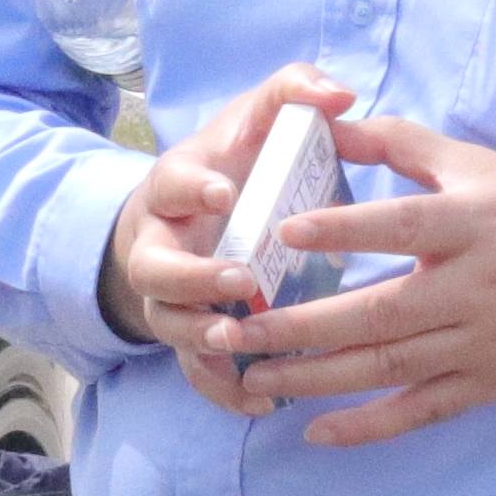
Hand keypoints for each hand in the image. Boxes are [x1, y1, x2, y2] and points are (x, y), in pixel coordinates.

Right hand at [99, 66, 349, 419]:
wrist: (195, 215)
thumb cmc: (236, 163)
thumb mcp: (257, 119)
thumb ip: (294, 93)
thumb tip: (340, 95)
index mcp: (177, 190)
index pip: (170, 186)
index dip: (190, 190)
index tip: (223, 195)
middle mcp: (163, 247)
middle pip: (156, 271)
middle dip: (193, 278)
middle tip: (240, 281)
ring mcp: (173, 298)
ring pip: (171, 326)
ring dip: (201, 338)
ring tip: (238, 343)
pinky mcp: (193, 339)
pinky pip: (197, 373)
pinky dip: (224, 391)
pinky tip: (263, 403)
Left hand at [202, 105, 495, 445]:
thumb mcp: (480, 165)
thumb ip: (403, 145)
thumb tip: (331, 119)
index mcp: (472, 224)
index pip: (400, 226)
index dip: (343, 228)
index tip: (283, 233)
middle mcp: (474, 287)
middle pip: (378, 312)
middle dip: (300, 326)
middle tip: (235, 329)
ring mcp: (480, 342)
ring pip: (387, 367)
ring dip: (315, 377)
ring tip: (254, 375)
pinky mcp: (488, 383)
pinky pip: (420, 411)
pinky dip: (368, 426)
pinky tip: (314, 430)